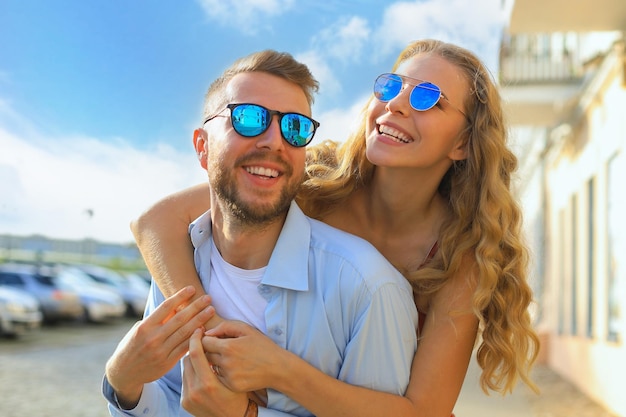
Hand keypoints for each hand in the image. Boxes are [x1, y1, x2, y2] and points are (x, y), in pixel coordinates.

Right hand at [105, 286, 214, 408]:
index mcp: (145, 327)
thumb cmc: (133, 346)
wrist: (124, 373)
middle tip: (208, 297)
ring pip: (185, 332)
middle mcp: (153, 338)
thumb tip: (176, 306)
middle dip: (196, 306)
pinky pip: (185, 348)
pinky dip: (196, 338)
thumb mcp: (139, 330)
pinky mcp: (167, 363)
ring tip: (211, 310)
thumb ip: (156, 320)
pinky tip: (205, 329)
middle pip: (179, 318)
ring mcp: (161, 351)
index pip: (165, 307)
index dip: (180, 296)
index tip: (191, 288)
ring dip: (200, 320)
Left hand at [182, 329, 248, 416]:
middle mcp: (196, 391)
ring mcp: (189, 398)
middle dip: (193, 348)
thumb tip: (208, 335)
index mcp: (209, 383)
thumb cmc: (242, 391)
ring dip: (192, 360)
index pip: (195, 353)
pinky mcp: (185, 403)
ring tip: (203, 357)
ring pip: (184, 368)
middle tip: (201, 340)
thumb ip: (223, 355)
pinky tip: (202, 372)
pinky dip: (191, 372)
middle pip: (187, 359)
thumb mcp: (237, 371)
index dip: (196, 338)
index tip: (199, 330)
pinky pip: (184, 380)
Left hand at [202, 320, 287, 392]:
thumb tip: (207, 333)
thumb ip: (225, 326)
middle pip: (205, 356)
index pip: (204, 342)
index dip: (207, 339)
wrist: (278, 368)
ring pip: (210, 367)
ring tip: (230, 359)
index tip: (213, 339)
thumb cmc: (262, 346)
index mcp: (228, 347)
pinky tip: (234, 369)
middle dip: (209, 351)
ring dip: (215, 363)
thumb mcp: (247, 329)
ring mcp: (228, 376)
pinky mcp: (232, 386)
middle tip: (221, 349)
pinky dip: (222, 373)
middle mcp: (226, 363)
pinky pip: (218, 378)